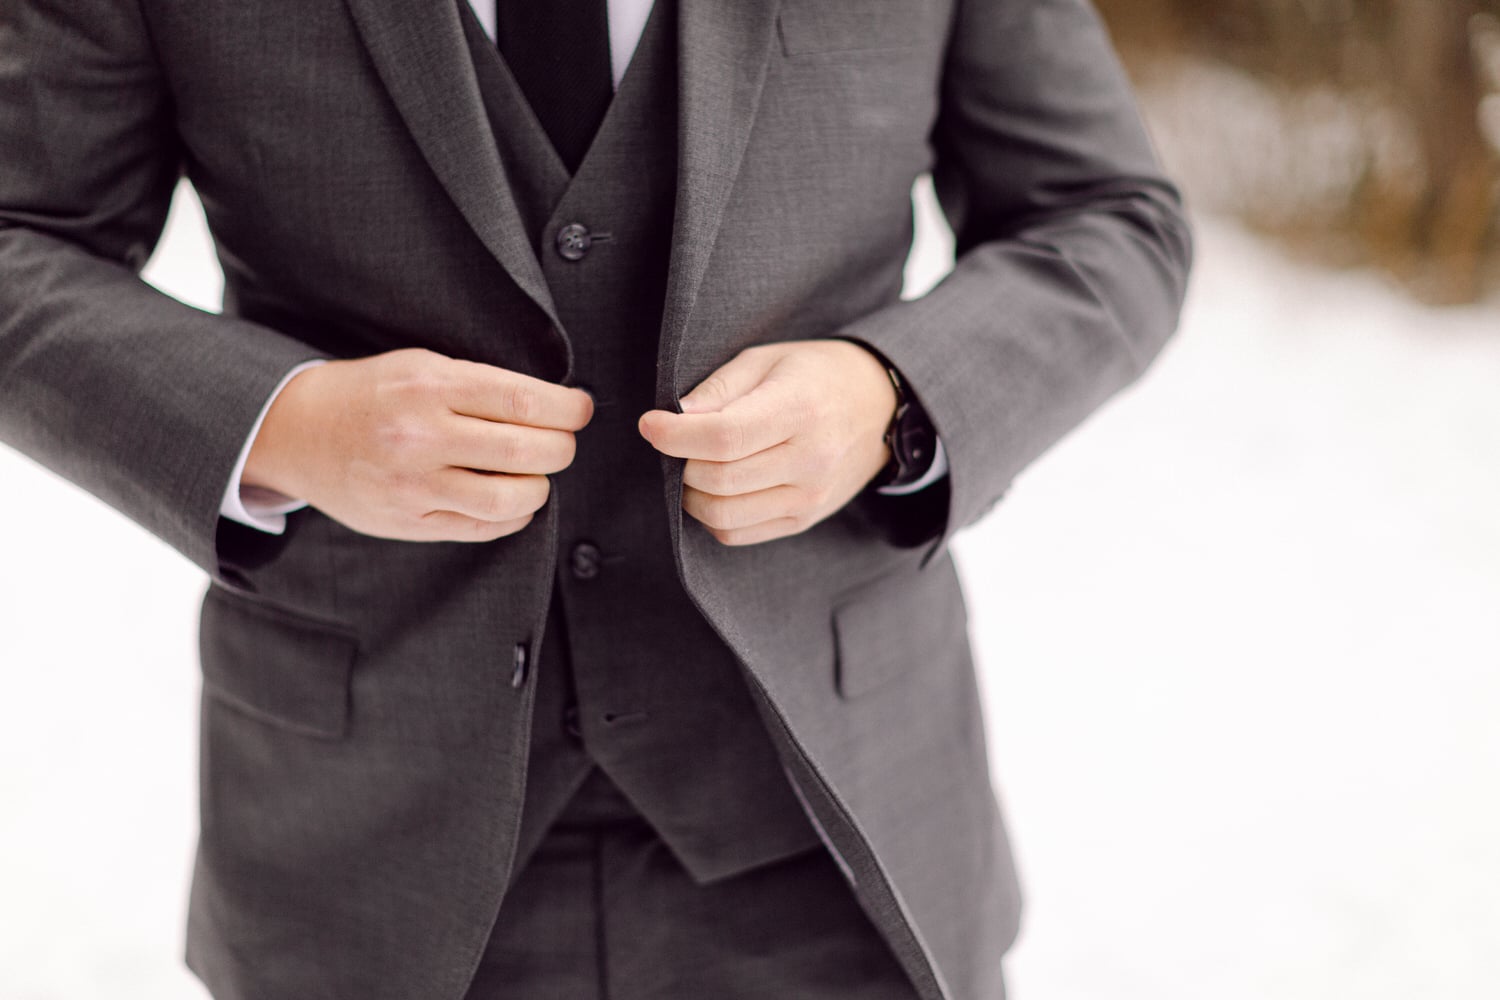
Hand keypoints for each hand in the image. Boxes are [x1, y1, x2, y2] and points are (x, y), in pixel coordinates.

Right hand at [244, 348, 592, 541]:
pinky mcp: (409, 522)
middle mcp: (422, 437)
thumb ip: (481, 384)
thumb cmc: (374, 393)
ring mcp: (414, 485)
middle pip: (528, 449)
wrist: (299, 432)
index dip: (568, 409)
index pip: (524, 401)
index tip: (581, 410)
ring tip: (536, 474)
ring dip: (540, 487)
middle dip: (562, 448)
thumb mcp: (422, 366)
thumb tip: (555, 404)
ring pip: (511, 497)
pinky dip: (513, 516)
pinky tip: (512, 500)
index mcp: (430, 387)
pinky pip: (483, 528)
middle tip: (563, 443)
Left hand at [638, 340, 896, 545]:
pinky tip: (717, 487)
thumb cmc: (815, 375)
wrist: (880, 408)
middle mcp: (810, 459)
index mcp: (800, 409)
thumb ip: (720, 387)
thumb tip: (676, 417)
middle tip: (677, 442)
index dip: (675, 436)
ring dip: (691, 494)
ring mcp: (810, 497)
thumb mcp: (768, 359)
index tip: (650, 424)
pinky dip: (712, 515)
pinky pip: (737, 534)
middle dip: (681, 463)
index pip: (725, 437)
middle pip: (718, 480)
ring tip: (694, 465)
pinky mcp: (803, 520)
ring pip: (722, 516)